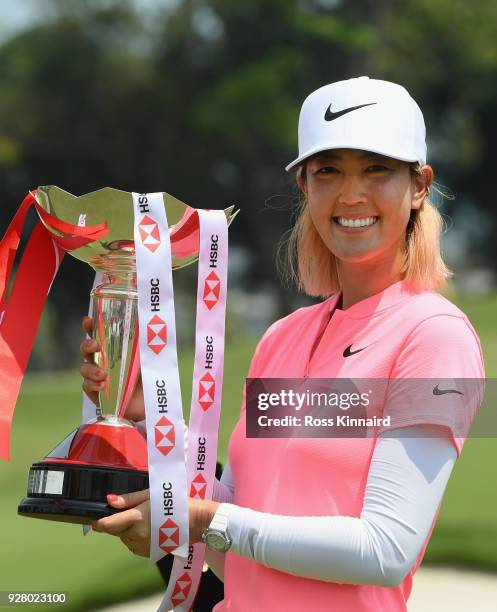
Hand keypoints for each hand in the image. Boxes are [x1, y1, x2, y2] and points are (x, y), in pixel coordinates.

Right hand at [80, 316, 144, 420]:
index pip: (98, 334)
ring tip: (104, 374)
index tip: (88, 320)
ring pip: (84, 368)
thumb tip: (144, 320)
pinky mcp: (97, 393)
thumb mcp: (147, 357)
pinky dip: (93, 384)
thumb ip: (143, 342)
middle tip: (95, 345)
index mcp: (114, 349)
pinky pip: (87, 386)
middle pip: (86, 349)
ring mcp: (98, 377)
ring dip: (91, 369)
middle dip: (87, 345)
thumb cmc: (149, 377)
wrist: (150, 403)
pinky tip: (102, 386)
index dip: (91, 326)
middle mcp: (103, 361)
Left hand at [91, 489, 220, 556]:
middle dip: (118, 523)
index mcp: (135, 518)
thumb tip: (109, 500)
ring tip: (144, 519)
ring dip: (127, 531)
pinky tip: (149, 529)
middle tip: (132, 512)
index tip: (95, 520)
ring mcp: (143, 546)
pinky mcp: (149, 553)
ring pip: (125, 539)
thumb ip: (128, 499)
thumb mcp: (151, 494)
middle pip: (116, 532)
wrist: (196, 521)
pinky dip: (136, 539)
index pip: (107, 525)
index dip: (98, 523)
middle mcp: (136, 535)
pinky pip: (134, 546)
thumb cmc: (175, 502)